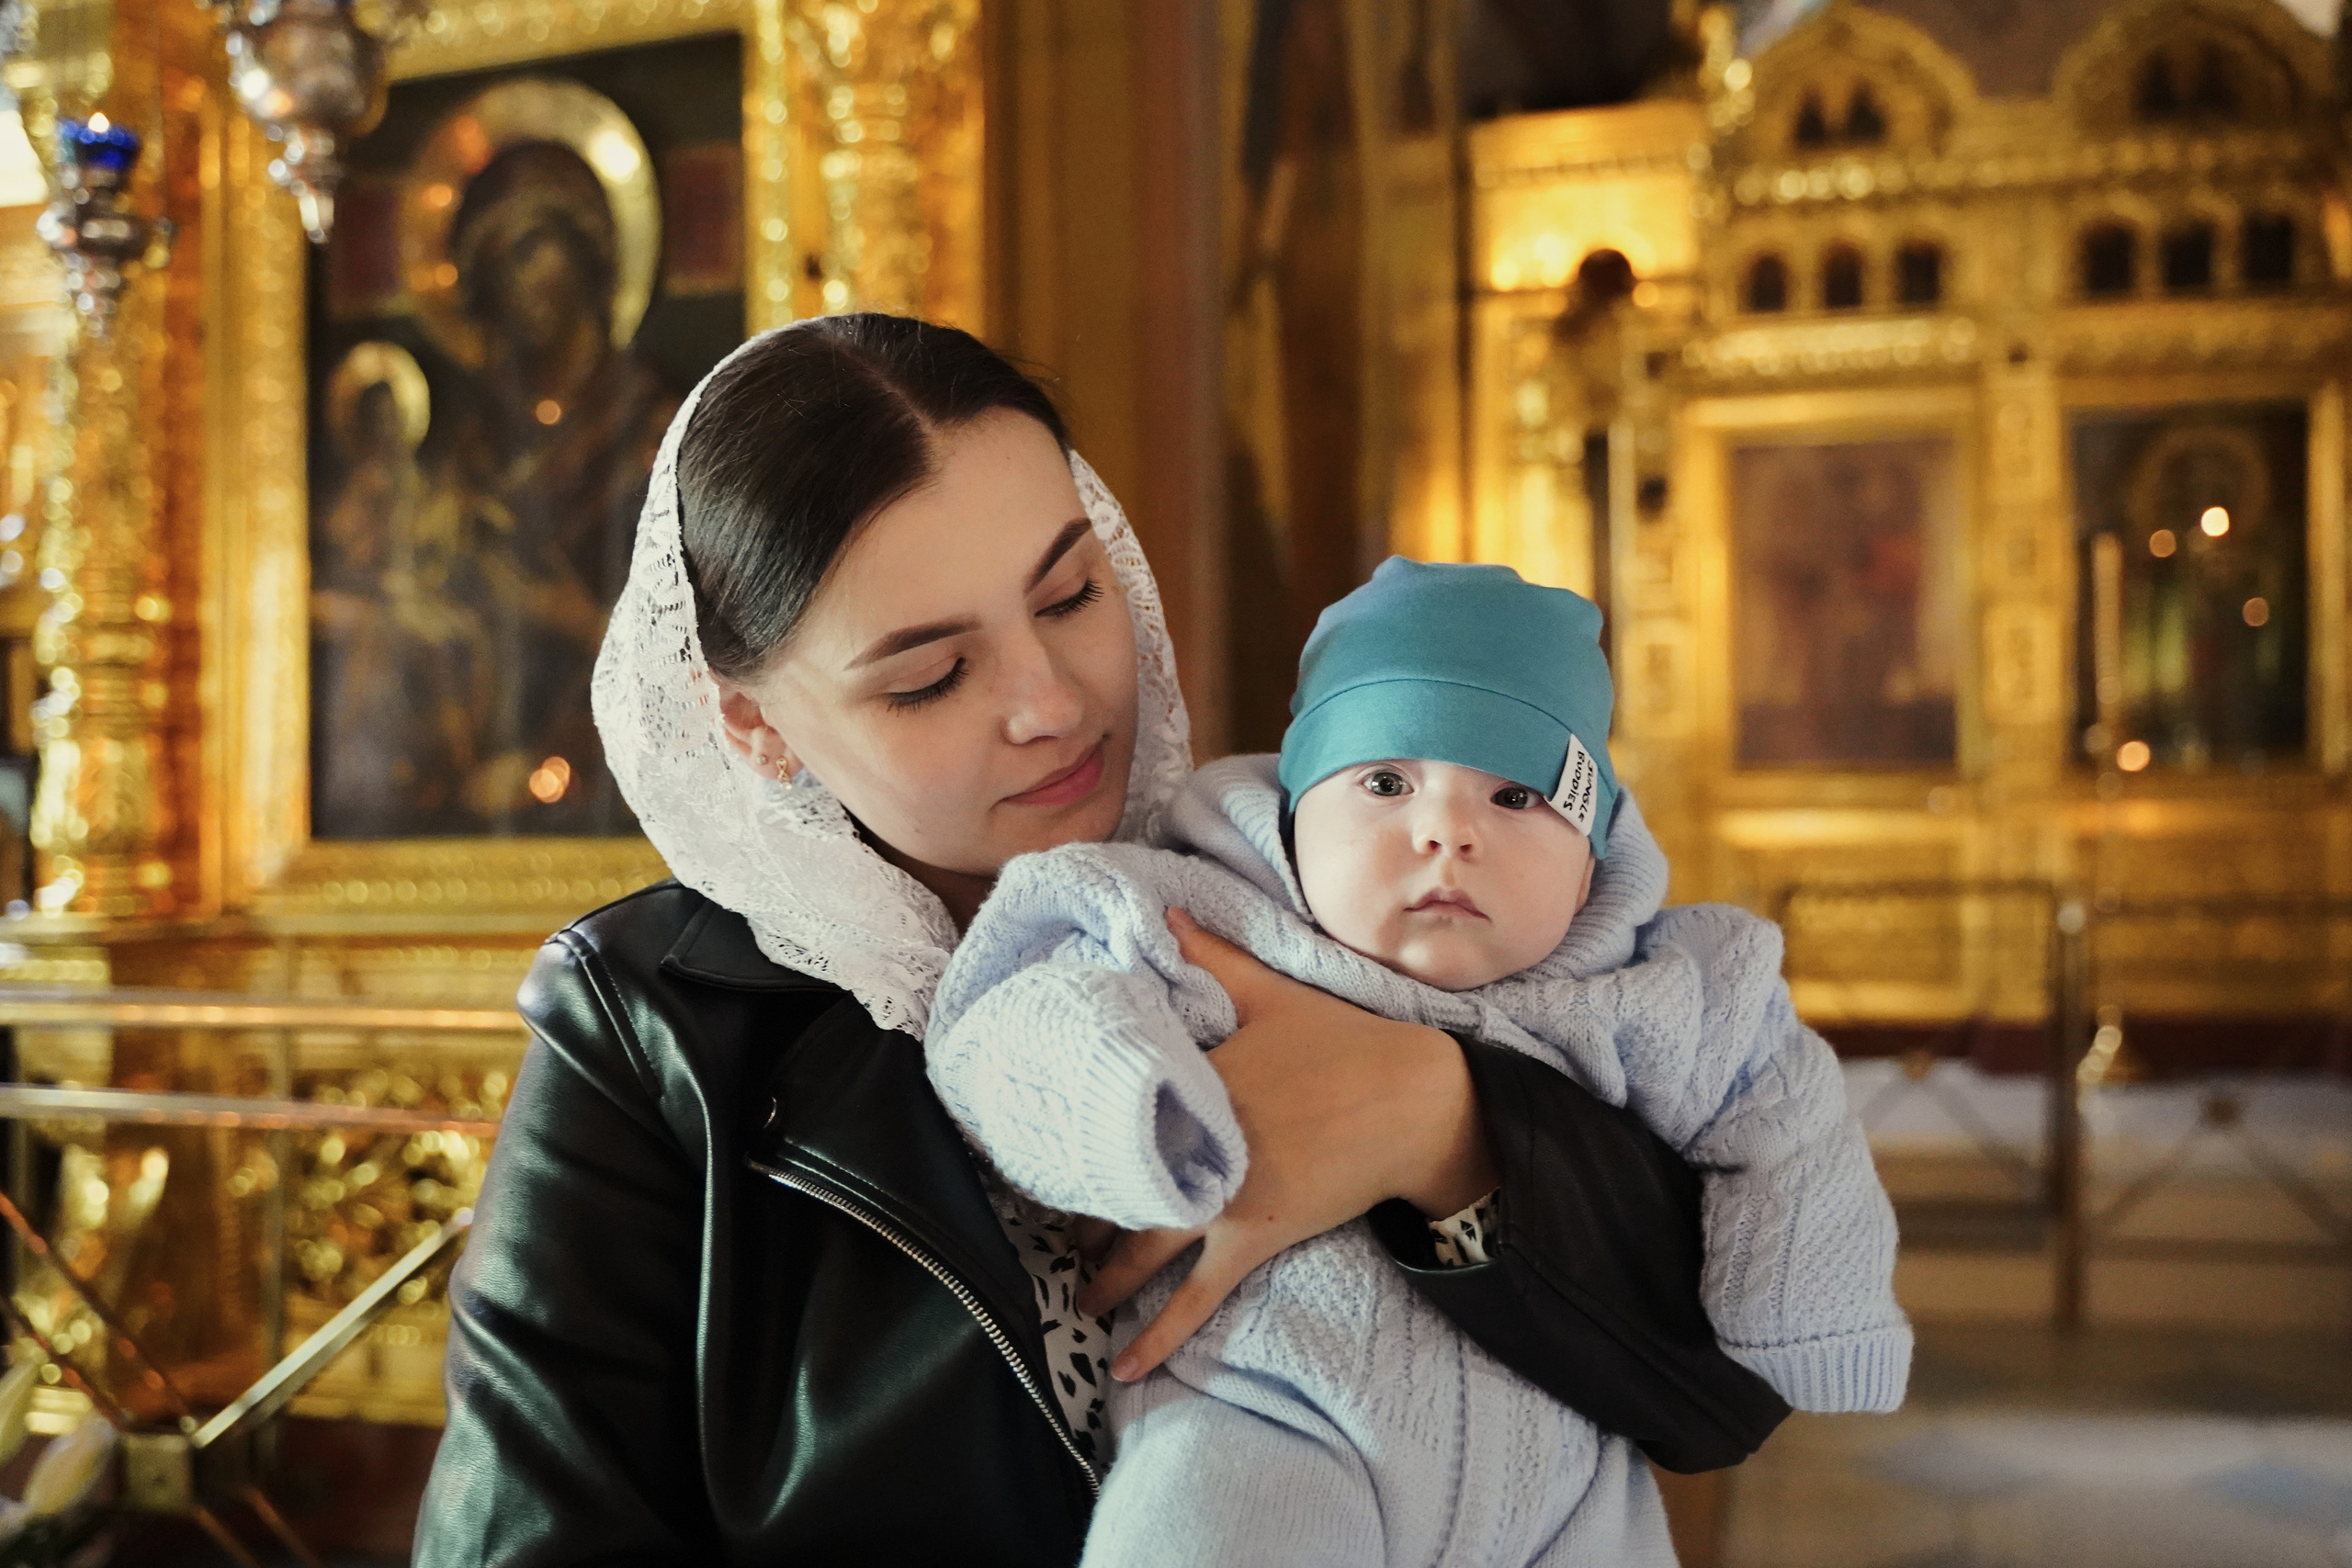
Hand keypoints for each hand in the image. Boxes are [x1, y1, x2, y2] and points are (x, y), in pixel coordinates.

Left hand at [1077, 909, 1497, 1381]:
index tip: (1037, 1150)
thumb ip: (1211, 956)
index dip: (1073, 1136)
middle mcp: (1198, 1141)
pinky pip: (1196, 1296)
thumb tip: (1167, 912)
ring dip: (1104, 1277)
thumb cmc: (1345, 1042)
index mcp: (1194, 1079)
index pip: (1112, 1113)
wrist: (1415, 1100)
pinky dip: (1158, 1335)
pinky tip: (1123, 1367)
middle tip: (1046, 1233)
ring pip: (1143, 1246)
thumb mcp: (1271, 992)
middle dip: (1077, 1216)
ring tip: (1074, 1299)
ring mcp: (1225, 1194)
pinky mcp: (1254, 1234)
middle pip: (1115, 1188)